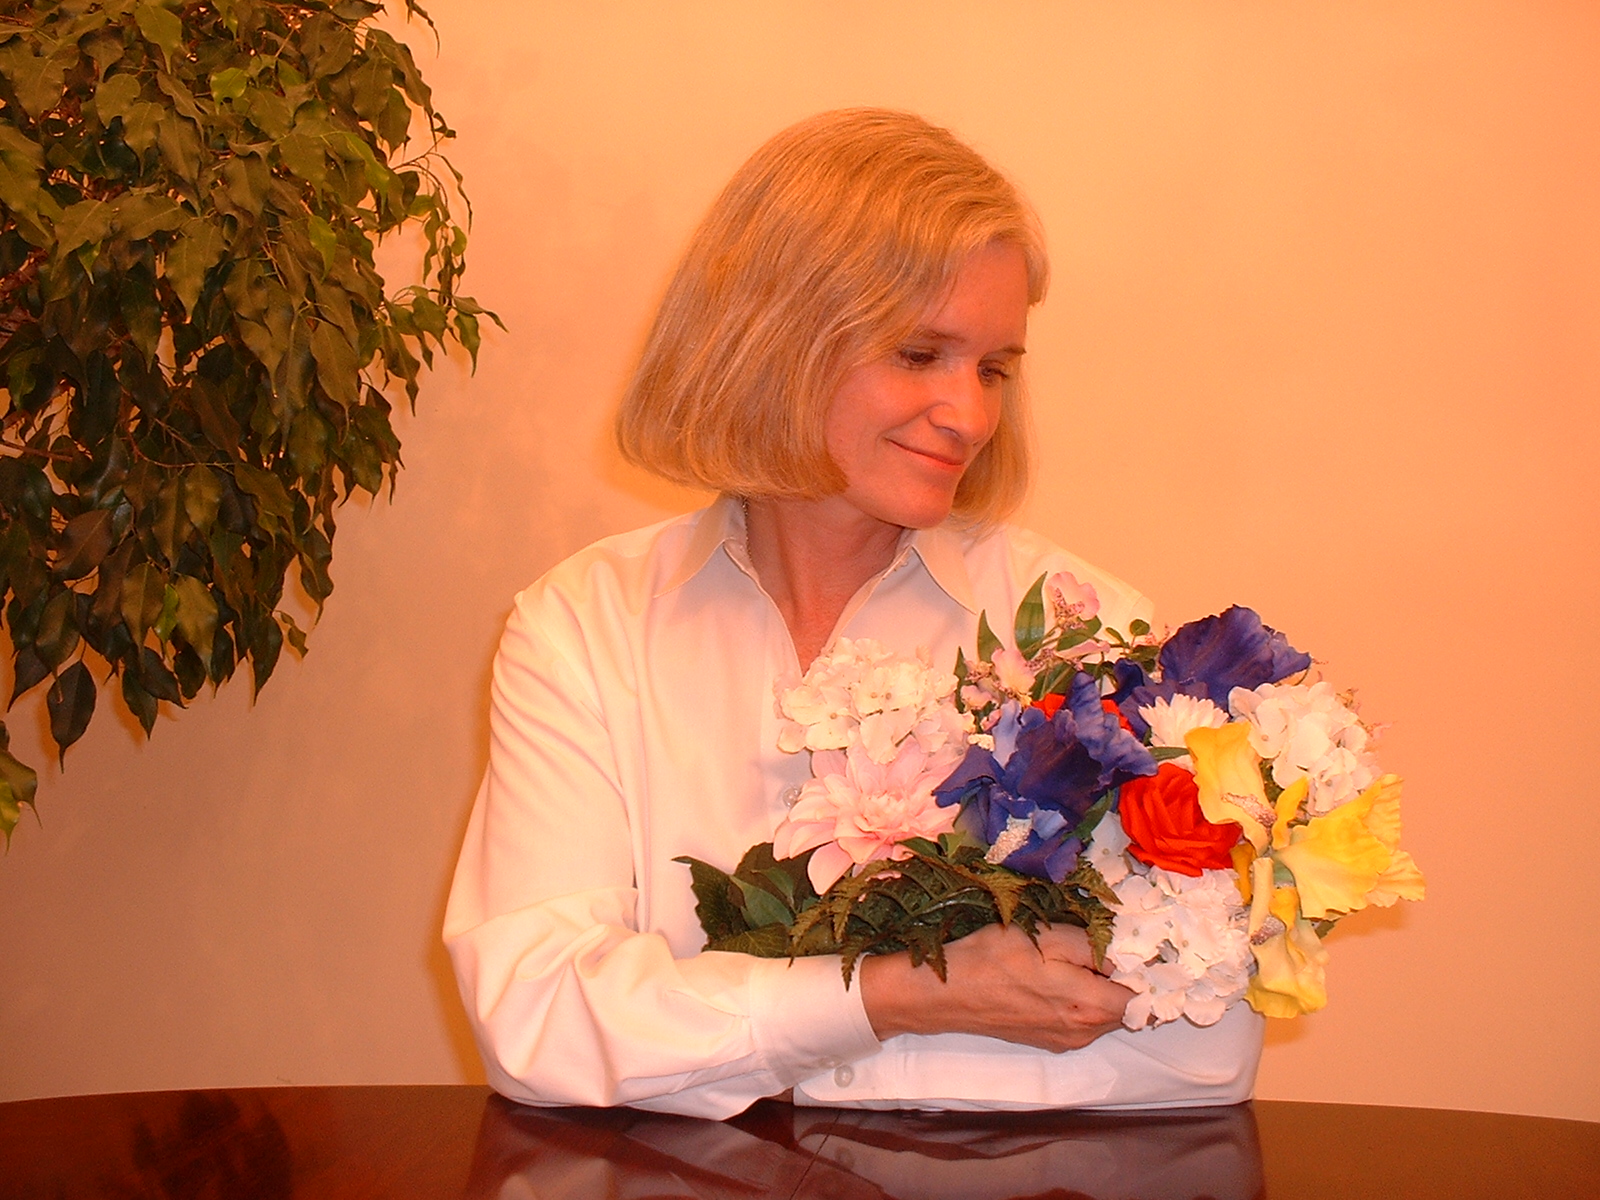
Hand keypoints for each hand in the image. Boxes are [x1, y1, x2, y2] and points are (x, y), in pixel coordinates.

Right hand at [859, 923, 1133, 1052]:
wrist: (945, 994)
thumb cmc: (992, 958)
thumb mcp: (1044, 936)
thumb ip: (1092, 944)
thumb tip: (1124, 949)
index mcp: (1089, 1006)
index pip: (1143, 995)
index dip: (1143, 968)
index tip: (1135, 945)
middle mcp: (1084, 1031)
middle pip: (1125, 1005)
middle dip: (1122, 976)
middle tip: (1102, 942)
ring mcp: (1066, 1040)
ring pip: (1104, 1013)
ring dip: (1101, 988)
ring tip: (1075, 957)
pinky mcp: (1049, 1040)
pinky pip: (1082, 1020)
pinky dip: (1082, 999)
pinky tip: (1056, 977)